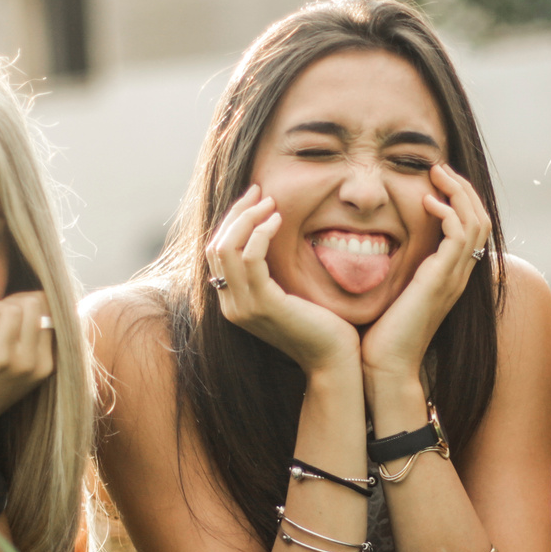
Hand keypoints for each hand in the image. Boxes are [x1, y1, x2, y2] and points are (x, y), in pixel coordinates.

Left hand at [0, 291, 56, 441]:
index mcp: (49, 364)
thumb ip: (28, 340)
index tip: (7, 323)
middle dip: (15, 302)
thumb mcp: (14, 366)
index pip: (54, 310)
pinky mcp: (2, 356)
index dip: (28, 306)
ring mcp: (25, 360)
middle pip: (42, 302)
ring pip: (27, 303)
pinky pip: (6, 311)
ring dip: (3, 307)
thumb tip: (33, 300)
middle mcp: (43, 362)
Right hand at [206, 185, 359, 374]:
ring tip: (271, 202)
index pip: (216, 251)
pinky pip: (251, 257)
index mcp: (233, 301)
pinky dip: (262, 232)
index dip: (233, 220)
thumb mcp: (289, 292)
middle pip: (216, 245)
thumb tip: (270, 232)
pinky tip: (279, 220)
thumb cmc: (320, 325)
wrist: (334, 360)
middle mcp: (230, 305)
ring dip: (248, 217)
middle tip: (260, 191)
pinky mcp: (263, 304)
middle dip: (237, 213)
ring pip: (227, 247)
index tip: (255, 198)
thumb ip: (273, 270)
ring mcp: (243, 307)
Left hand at [360, 162, 490, 385]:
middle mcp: (459, 275)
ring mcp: (454, 278)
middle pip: (480, 218)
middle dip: (462, 187)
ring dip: (459, 192)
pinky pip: (460, 236)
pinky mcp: (442, 280)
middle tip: (438, 167)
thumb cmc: (379, 335)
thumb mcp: (390, 292)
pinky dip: (449, 213)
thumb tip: (371, 244)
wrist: (384, 367)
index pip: (470, 227)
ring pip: (476, 222)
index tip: (433, 180)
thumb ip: (393, 269)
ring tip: (436, 174)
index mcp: (450, 276)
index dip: (458, 199)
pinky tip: (426, 202)